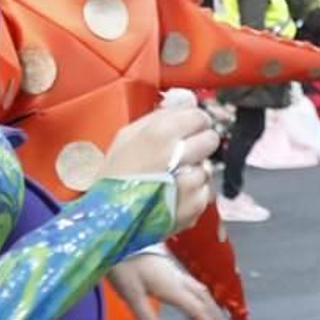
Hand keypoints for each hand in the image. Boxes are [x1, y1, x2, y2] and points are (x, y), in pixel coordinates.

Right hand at [98, 106, 218, 228]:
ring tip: (171, 180)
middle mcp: (180, 155)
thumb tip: (187, 99)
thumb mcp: (125, 136)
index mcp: (160, 133)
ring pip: (208, 167)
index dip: (194, 122)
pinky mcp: (195, 206)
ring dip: (194, 171)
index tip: (188, 128)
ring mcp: (190, 183)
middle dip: (200, 143)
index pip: (199, 116)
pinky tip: (172, 196)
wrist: (108, 219)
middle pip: (211, 139)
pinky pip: (205, 192)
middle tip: (183, 153)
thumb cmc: (112, 176)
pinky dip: (193, 194)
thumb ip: (158, 115)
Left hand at [107, 251, 225, 319]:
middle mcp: (176, 277)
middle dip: (213, 314)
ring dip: (206, 303)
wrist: (116, 236)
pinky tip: (186, 296)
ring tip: (208, 317)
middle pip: (202, 297)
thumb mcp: (132, 296)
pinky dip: (195, 293)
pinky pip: (188, 281)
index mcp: (171, 287)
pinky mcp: (164, 263)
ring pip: (196, 288)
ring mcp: (171, 269)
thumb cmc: (122, 265)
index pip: (196, 309)